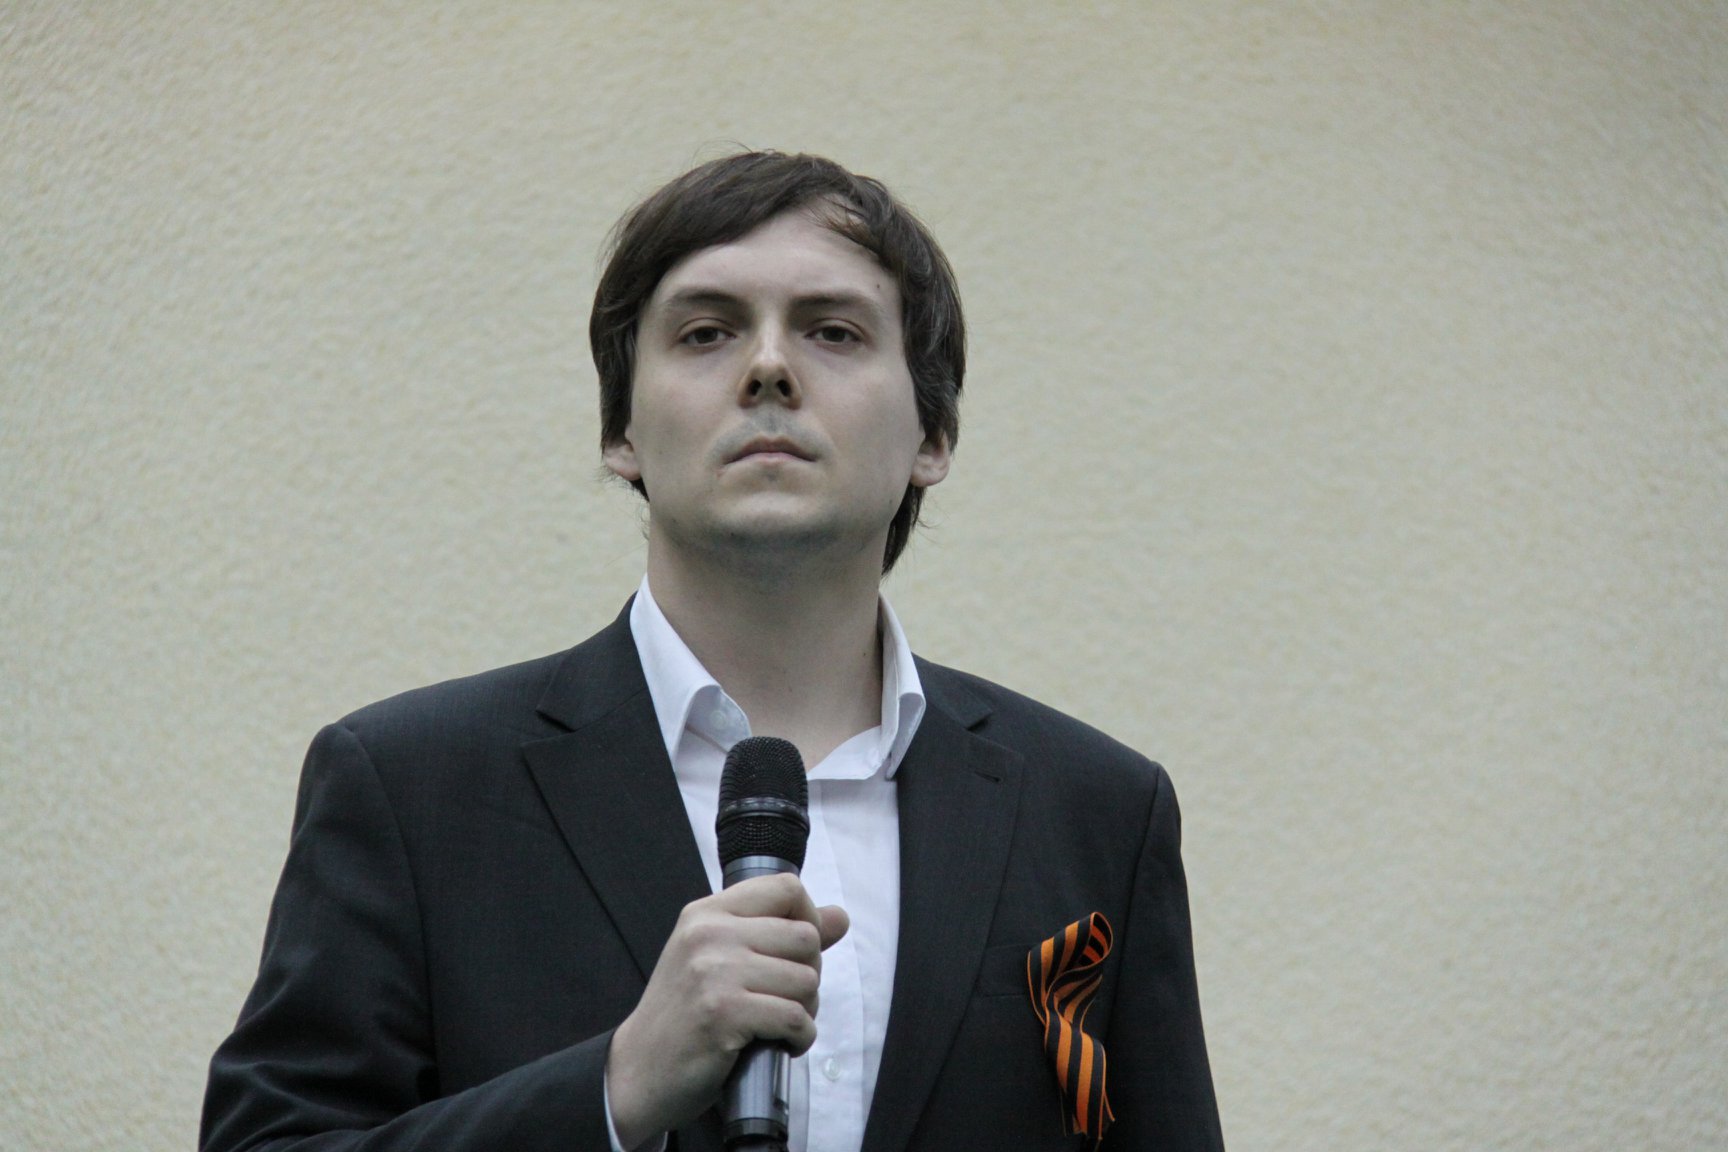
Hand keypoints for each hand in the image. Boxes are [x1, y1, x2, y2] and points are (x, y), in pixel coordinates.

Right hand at [605, 873, 848, 1147]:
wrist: (638, 1070)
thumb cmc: (684, 1015)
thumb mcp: (720, 959)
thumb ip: (777, 933)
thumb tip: (839, 917)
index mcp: (707, 913)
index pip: (786, 888)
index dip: (808, 918)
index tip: (796, 953)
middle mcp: (710, 934)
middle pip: (806, 936)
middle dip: (810, 974)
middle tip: (784, 1000)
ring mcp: (715, 972)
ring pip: (806, 980)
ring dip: (805, 1011)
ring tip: (777, 1023)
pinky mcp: (724, 1013)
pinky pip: (795, 1018)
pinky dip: (799, 1038)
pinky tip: (779, 1044)